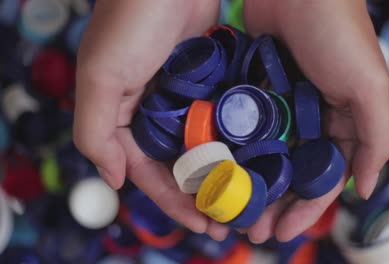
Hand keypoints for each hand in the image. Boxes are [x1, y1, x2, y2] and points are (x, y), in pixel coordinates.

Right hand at [73, 0, 232, 238]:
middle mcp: (153, 112)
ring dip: (220, 172)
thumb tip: (111, 180)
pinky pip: (219, 119)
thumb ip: (96, 132)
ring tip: (245, 196)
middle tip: (228, 219)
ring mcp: (182, 98)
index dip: (172, 202)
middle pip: (178, 165)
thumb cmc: (131, 22)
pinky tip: (253, 158)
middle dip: (200, 194)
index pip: (147, 172)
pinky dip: (232, 139)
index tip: (202, 225)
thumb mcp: (101, 76)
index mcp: (124, 117)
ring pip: (202, 146)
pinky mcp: (207, 81)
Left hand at [239, 0, 388, 242]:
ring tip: (229, 210)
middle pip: (287, 174)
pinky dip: (230, 151)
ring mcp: (276, 107)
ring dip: (247, 185)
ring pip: (260, 157)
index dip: (306, 209)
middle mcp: (306, 119)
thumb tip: (366, 187)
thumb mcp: (369, 84)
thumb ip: (375, 137)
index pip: (322, 179)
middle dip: (271, 204)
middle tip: (251, 229)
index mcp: (338, 124)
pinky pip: (238, 128)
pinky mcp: (249, 91)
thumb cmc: (337, 32)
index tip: (284, 232)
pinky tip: (215, 172)